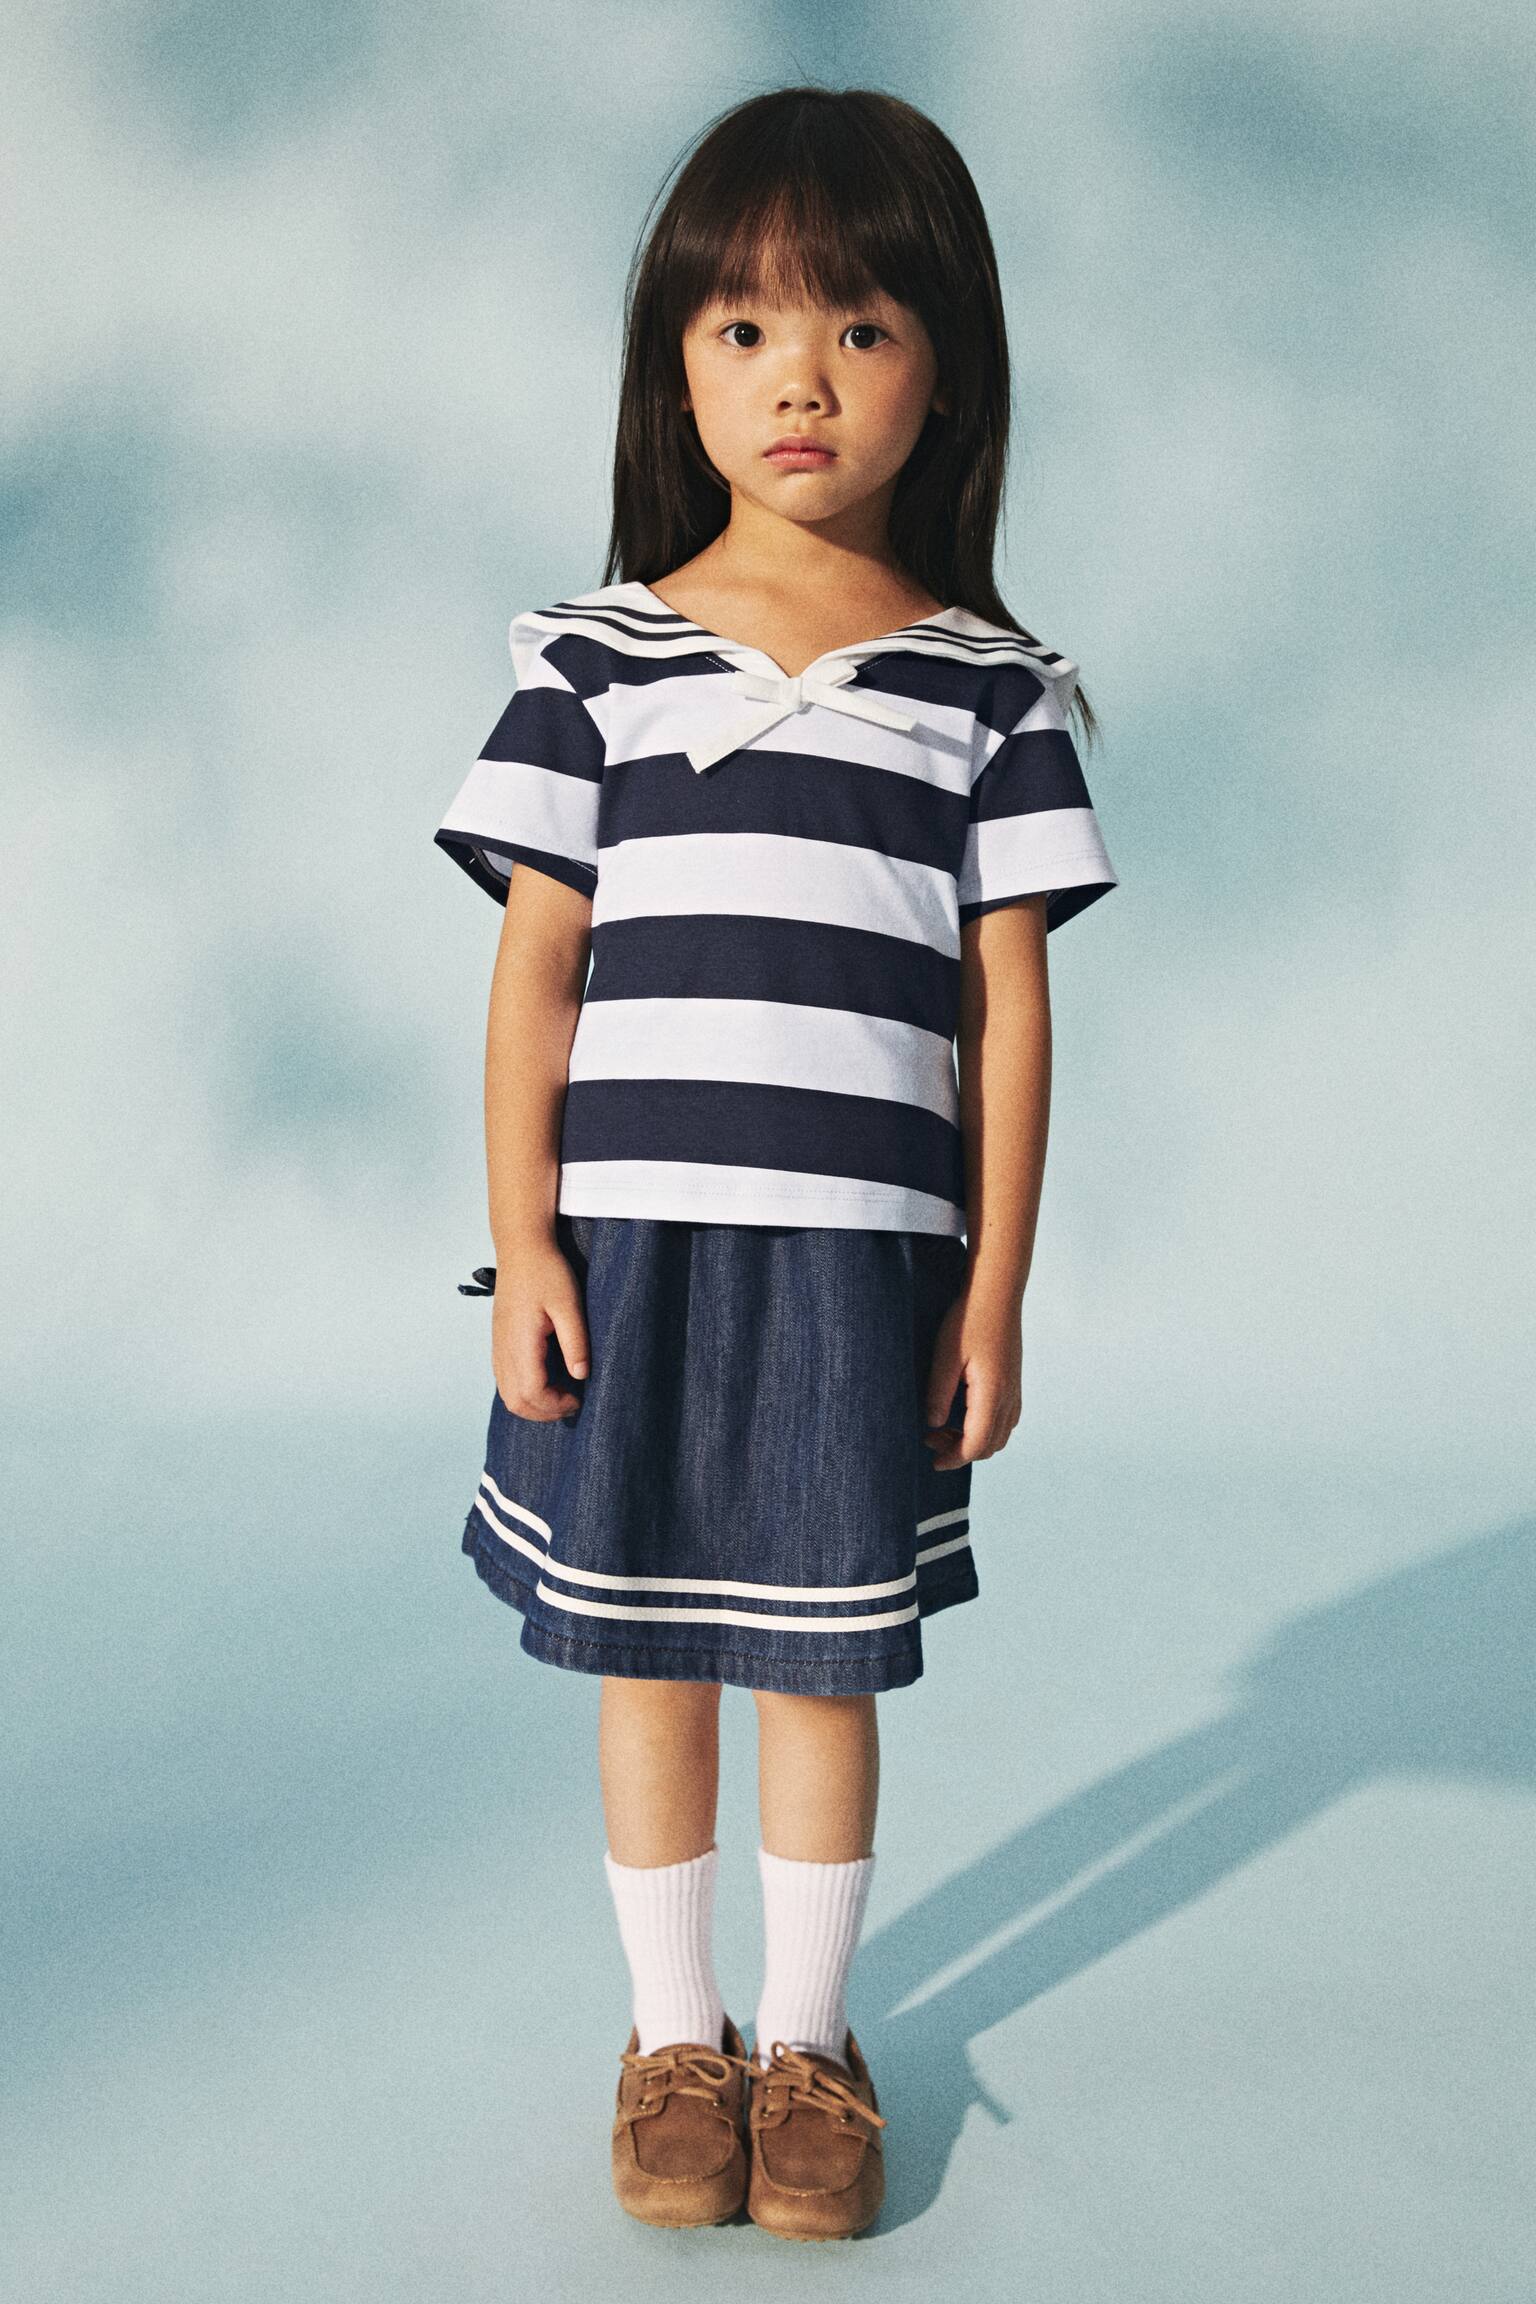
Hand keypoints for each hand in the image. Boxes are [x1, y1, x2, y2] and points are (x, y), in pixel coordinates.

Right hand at [491, 1231, 590, 1419]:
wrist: (521, 1248)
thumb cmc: (546, 1271)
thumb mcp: (569, 1304)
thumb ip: (575, 1341)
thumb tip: (580, 1375)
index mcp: (520, 1342)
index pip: (531, 1392)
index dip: (555, 1404)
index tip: (578, 1398)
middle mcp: (503, 1348)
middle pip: (515, 1402)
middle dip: (544, 1412)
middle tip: (572, 1403)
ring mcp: (498, 1346)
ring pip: (507, 1394)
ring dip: (533, 1404)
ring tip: (561, 1395)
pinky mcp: (499, 1341)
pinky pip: (505, 1379)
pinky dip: (523, 1390)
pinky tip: (546, 1380)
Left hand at [921, 1284, 1022, 1470]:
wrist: (997, 1293)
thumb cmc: (968, 1320)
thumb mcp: (944, 1356)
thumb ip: (938, 1394)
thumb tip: (933, 1424)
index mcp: (992, 1394)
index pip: (977, 1444)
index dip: (954, 1458)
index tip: (932, 1460)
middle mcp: (1009, 1397)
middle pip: (990, 1445)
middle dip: (960, 1451)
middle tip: (931, 1438)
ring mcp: (1015, 1390)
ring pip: (999, 1435)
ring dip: (973, 1440)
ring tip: (944, 1427)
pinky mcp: (1013, 1382)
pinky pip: (1004, 1419)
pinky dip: (984, 1428)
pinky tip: (963, 1414)